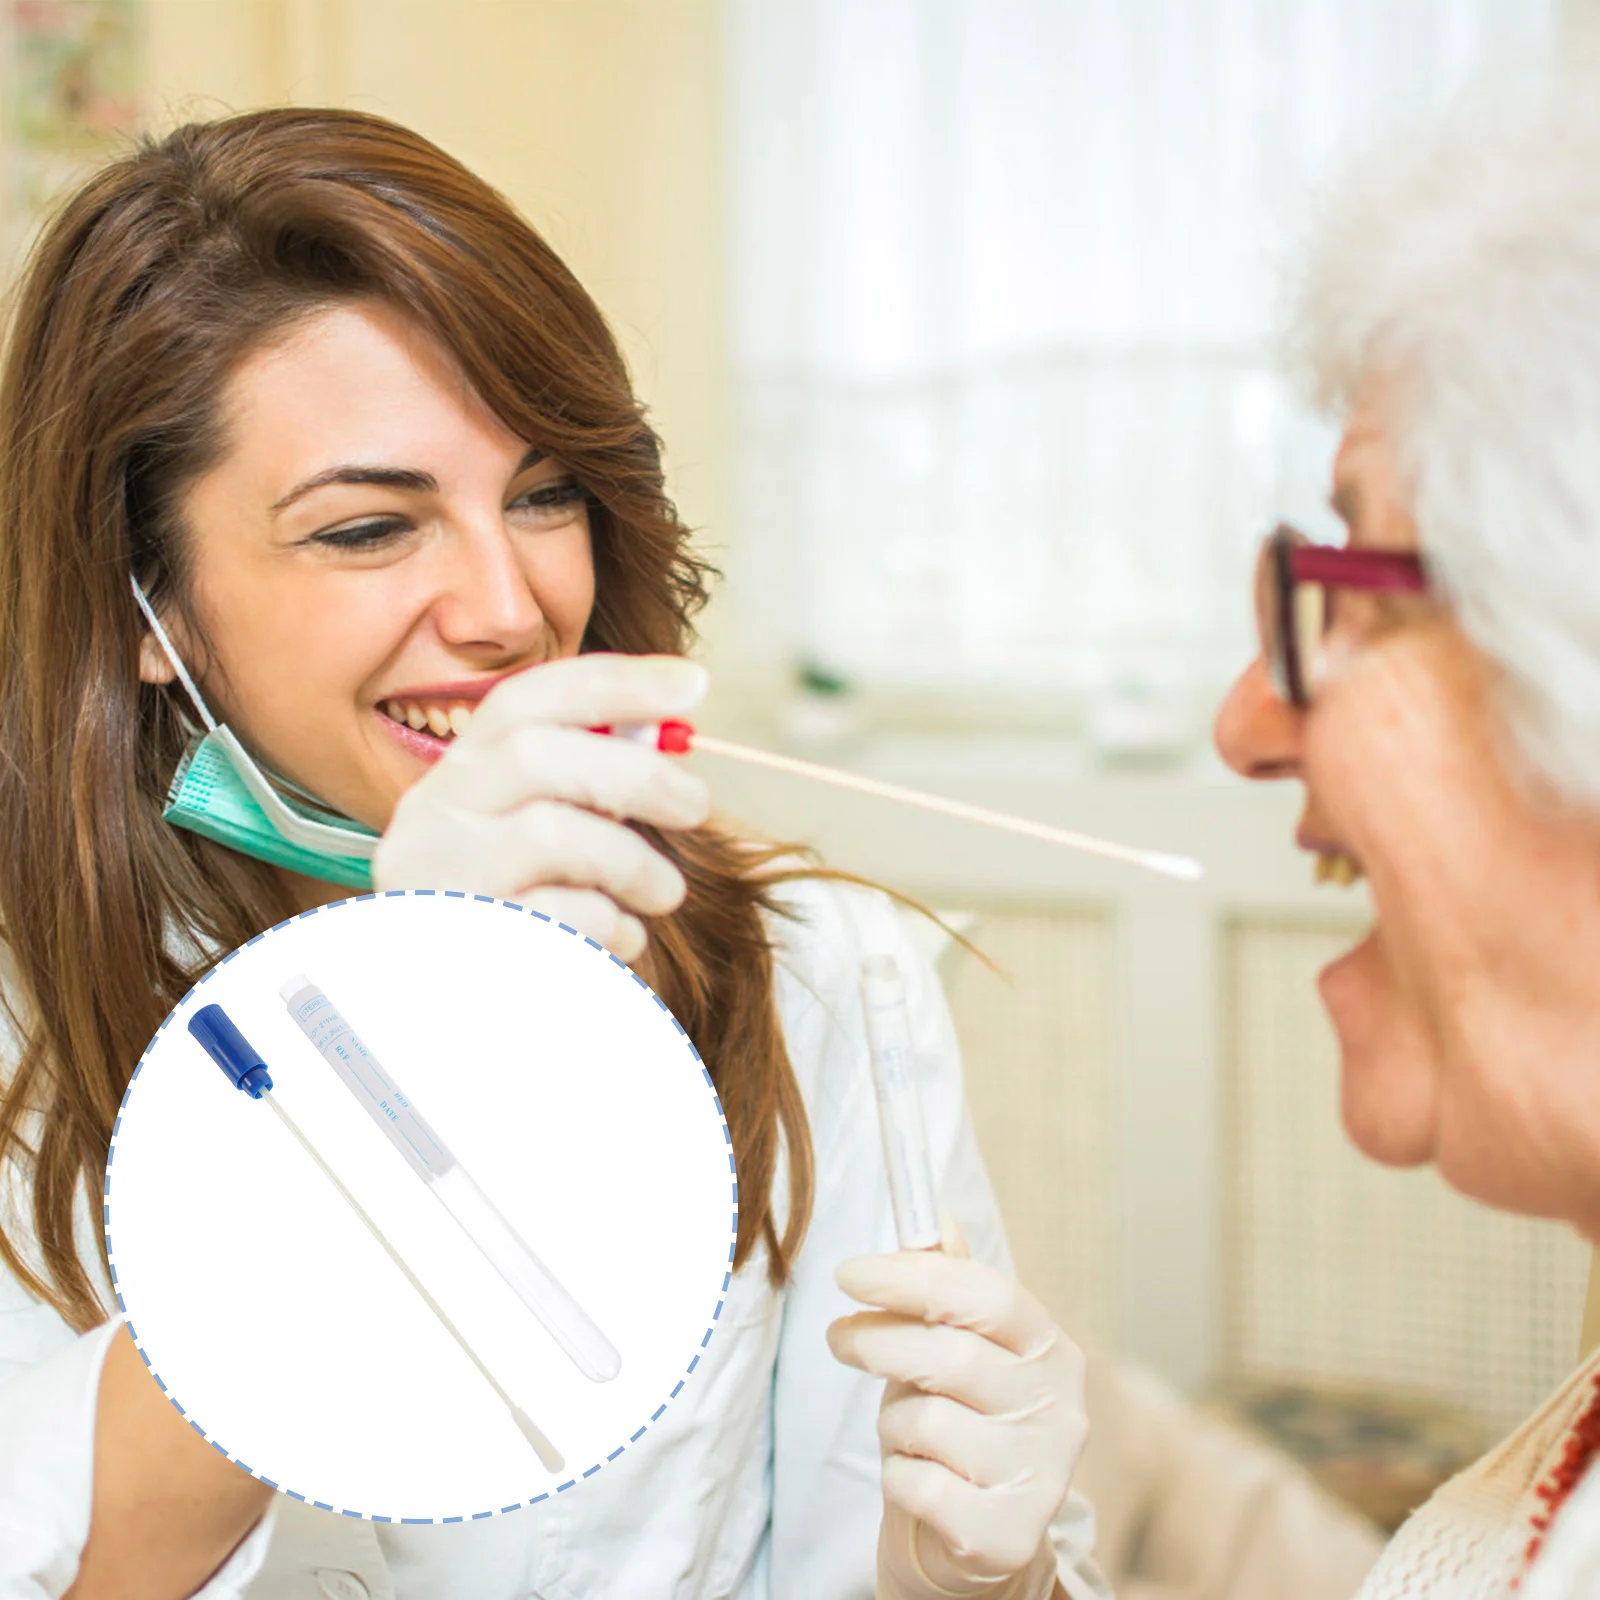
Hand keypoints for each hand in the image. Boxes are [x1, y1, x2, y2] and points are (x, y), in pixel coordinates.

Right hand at [373, 653, 710, 960]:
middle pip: (536, 755)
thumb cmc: (522, 907)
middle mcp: (431, 816)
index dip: (613, 682)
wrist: (454, 1018)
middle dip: (637, 774)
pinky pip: (558, 917)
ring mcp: (438, 880)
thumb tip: (671, 732)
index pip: (524, 701)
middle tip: (698, 806)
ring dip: (634, 862)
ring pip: (553, 834)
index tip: (694, 684)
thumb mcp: (546, 831)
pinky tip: (621, 938)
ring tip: (666, 892)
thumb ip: (589, 780)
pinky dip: (612, 924)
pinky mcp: (465, 943)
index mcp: (457, 773)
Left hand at [827, 1214, 1084, 1599]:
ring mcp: (1041, 1477)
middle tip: (839, 1337)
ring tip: (904, 1430)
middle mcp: (1061, 1411)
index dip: (912, 1276)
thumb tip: (935, 1216)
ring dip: (892, 1422)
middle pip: (950, 1355)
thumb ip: (948, 1285)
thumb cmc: (962, 1420)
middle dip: (878, 1341)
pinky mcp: (1006, 1536)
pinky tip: (917, 1478)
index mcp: (1051, 1350)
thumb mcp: (959, 1346)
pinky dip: (898, 1476)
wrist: (977, 1532)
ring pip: (926, 1422)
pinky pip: (916, 1485)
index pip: (988, 1295)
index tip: (849, 1272)